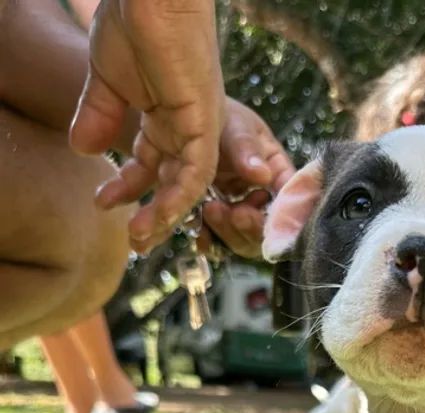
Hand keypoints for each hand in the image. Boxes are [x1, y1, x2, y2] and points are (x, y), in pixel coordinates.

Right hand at [70, 0, 224, 251]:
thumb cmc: (131, 25)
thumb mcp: (106, 80)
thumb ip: (98, 117)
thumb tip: (83, 151)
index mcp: (166, 117)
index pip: (151, 165)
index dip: (129, 189)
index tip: (103, 204)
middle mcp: (187, 127)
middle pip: (173, 182)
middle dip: (152, 214)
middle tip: (133, 241)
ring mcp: (199, 126)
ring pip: (188, 186)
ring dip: (164, 215)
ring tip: (140, 237)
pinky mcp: (207, 123)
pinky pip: (198, 171)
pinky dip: (180, 196)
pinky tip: (160, 214)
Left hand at [201, 100, 295, 258]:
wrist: (190, 123)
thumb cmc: (224, 120)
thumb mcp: (238, 127)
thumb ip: (247, 149)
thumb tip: (262, 174)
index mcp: (280, 177)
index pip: (290, 204)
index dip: (281, 216)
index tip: (258, 206)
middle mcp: (265, 201)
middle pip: (267, 231)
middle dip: (250, 228)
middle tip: (234, 213)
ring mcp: (242, 214)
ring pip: (243, 240)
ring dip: (228, 232)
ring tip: (210, 210)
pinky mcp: (219, 222)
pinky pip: (218, 241)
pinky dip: (209, 240)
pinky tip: (200, 234)